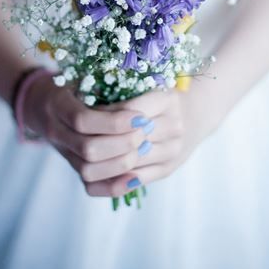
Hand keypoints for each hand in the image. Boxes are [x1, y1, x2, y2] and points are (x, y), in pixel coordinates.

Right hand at [22, 75, 154, 186]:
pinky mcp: (71, 166)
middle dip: (123, 143)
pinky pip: (90, 185)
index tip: (141, 116)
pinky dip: (114, 185)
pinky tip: (135, 178)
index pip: (83, 120)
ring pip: (88, 170)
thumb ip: (103, 80)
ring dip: (121, 163)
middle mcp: (54, 131)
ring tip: (145, 148)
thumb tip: (144, 87)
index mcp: (56, 104)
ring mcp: (62, 151)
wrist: (39, 104)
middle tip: (147, 131)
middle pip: (88, 148)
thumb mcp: (80, 75)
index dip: (115, 122)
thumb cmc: (69, 84)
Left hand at [85, 85, 225, 197]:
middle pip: (128, 140)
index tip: (81, 113)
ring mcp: (173, 150)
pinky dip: (111, 181)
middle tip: (73, 138)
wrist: (195, 114)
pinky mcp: (167, 169)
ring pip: (129, 163)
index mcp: (166, 99)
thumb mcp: (146, 86)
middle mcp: (174, 125)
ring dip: (100, 162)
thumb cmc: (159, 97)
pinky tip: (93, 175)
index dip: (101, 116)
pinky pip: (135, 181)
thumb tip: (84, 103)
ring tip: (77, 155)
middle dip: (97, 141)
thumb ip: (122, 94)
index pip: (127, 112)